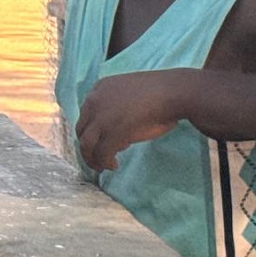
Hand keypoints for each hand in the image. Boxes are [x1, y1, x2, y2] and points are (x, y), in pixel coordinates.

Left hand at [75, 69, 191, 170]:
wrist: (174, 92)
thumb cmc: (159, 93)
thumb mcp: (129, 95)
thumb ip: (116, 108)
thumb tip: (115, 130)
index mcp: (99, 89)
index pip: (85, 114)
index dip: (92, 131)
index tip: (100, 142)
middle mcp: (94, 101)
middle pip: (81, 130)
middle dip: (88, 147)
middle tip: (97, 159)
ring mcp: (102, 117)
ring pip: (86, 144)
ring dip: (92, 159)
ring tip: (102, 167)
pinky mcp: (113, 133)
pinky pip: (102, 153)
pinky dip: (104, 163)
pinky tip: (113, 166)